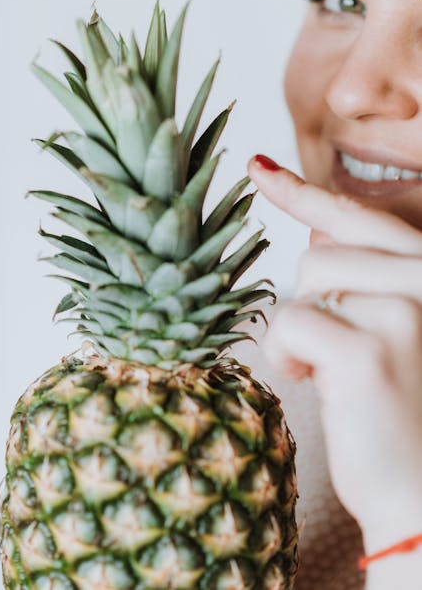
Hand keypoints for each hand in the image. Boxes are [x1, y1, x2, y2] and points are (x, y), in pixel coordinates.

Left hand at [247, 155, 421, 555]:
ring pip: (304, 287)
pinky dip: (288, 357)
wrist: (419, 493)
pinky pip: (290, 323)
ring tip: (333, 373)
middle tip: (339, 357)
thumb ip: (359, 279)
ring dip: (301, 334)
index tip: (255, 166)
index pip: (358, 219)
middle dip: (312, 307)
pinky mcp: (368, 349)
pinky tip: (317, 385)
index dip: (304, 194)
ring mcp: (405, 310)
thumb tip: (318, 237)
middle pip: (320, 259)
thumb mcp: (382, 333)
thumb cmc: (394, 410)